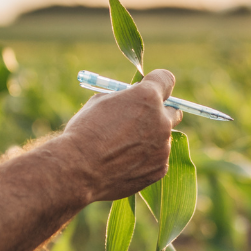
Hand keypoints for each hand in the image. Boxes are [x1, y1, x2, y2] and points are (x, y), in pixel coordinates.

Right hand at [62, 69, 181, 202]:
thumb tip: (131, 100)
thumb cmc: (83, 133)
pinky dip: (145, 160)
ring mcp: (163, 147)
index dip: (157, 82)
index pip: (166, 79)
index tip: (150, 87)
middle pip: (173, 110)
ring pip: (162, 138)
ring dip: (149, 139)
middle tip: (141, 119)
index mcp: (147, 97)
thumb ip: (123, 99)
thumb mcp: (99, 103)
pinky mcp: (160, 169)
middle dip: (159, 113)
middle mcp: (161, 120)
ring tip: (120, 149)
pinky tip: (123, 163)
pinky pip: (157, 159)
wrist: (77, 170)